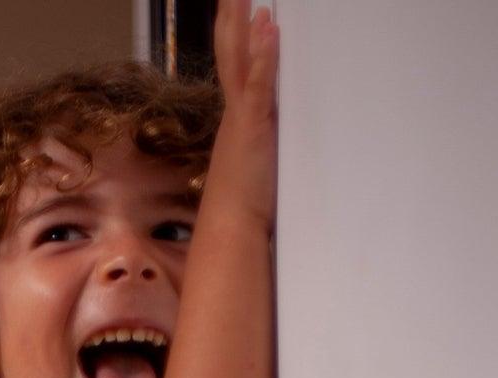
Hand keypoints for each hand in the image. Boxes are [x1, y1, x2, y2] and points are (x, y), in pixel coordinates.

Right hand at [207, 0, 278, 232]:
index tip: (244, 14)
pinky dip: (263, 56)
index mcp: (235, 123)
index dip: (237, 40)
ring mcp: (241, 119)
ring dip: (241, 24)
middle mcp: (233, 114)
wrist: (230, 235)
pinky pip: (258, 84)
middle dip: (232, 19)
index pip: (234, 71)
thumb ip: (261, 156)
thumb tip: (264, 154)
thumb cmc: (243, 213)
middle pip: (229, 55)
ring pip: (238, 61)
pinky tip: (268, 28)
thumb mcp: (255, 174)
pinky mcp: (252, 128)